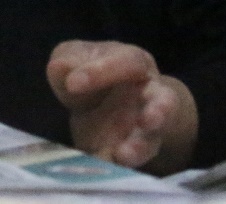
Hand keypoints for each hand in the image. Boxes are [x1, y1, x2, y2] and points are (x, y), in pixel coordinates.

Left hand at [46, 40, 197, 173]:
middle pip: (165, 102)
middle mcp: (149, 95)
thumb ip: (69, 60)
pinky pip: (128, 163)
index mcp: (135, 63)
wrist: (101, 104)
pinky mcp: (130, 154)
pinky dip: (116, 167)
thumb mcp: (77, 58)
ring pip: (152, 139)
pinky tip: (102, 167)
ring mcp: (144, 129)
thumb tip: (59, 67)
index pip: (127, 62)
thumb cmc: (92, 71)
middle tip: (148, 121)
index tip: (72, 84)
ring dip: (139, 148)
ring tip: (123, 155)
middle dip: (160, 112)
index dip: (101, 72)